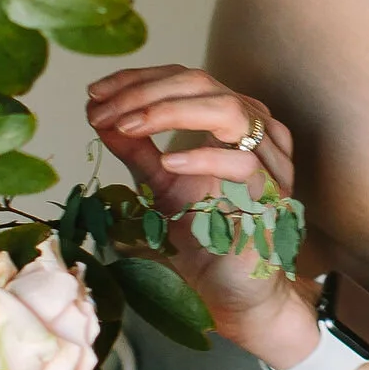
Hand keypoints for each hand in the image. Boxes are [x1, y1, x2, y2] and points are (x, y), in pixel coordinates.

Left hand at [86, 63, 315, 360]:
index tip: (95, 94)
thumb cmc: (204, 237)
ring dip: (169, 112)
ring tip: (127, 126)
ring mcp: (270, 162)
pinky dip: (202, 157)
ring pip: (228, 110)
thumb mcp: (158, 184)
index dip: (138, 79)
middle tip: (103, 110)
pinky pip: (243, 164)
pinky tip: (168, 161)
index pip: (184, 78)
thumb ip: (135, 148)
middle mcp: (257, 131)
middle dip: (144, 92)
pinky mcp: (273, 198)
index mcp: (233, 120)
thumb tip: (98, 113)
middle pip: (202, 84)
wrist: (232, 291)